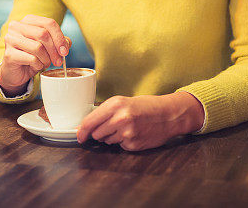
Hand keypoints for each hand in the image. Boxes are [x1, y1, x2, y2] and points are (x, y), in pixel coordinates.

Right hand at [0, 15, 71, 93]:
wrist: (15, 72)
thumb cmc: (32, 56)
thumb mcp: (47, 47)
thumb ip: (58, 41)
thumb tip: (66, 43)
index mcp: (28, 20)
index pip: (49, 23)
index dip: (60, 37)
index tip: (65, 51)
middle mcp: (17, 26)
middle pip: (43, 34)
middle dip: (54, 50)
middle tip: (58, 61)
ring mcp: (10, 39)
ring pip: (38, 47)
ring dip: (46, 59)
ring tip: (45, 64)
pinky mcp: (9, 54)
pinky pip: (31, 59)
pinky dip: (38, 65)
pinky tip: (36, 66)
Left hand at [76, 92, 204, 150]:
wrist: (169, 114)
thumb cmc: (146, 106)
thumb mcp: (124, 102)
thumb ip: (105, 112)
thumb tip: (85, 127)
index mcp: (115, 104)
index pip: (89, 122)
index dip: (81, 131)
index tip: (79, 135)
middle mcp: (120, 118)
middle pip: (96, 134)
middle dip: (99, 132)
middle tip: (112, 125)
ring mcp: (127, 133)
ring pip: (107, 141)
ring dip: (112, 136)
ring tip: (127, 127)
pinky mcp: (133, 144)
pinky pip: (120, 146)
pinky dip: (124, 141)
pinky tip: (134, 133)